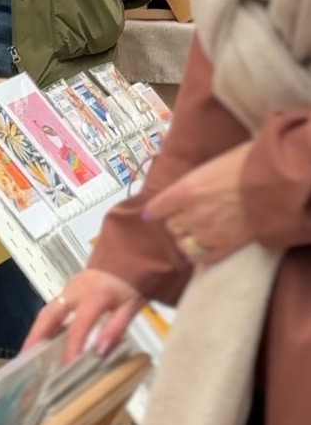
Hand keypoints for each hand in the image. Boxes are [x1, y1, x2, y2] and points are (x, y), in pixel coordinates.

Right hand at [24, 269, 143, 362]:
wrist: (123, 256)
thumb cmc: (129, 284)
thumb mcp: (131, 307)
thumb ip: (116, 328)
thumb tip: (100, 352)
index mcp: (94, 297)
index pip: (78, 326)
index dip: (71, 348)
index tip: (66, 369)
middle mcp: (74, 292)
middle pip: (49, 315)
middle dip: (36, 337)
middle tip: (25, 358)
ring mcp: (67, 289)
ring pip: (46, 311)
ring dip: (35, 332)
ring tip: (27, 353)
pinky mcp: (65, 290)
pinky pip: (51, 309)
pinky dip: (43, 325)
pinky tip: (41, 341)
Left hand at [143, 142, 252, 266]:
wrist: (273, 184)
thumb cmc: (244, 166)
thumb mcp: (209, 166)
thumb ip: (193, 182)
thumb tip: (185, 189)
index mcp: (184, 191)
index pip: (156, 208)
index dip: (154, 211)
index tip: (150, 214)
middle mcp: (192, 214)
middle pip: (170, 227)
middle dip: (175, 223)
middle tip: (182, 219)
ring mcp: (209, 233)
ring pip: (184, 245)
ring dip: (186, 240)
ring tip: (192, 236)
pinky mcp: (227, 247)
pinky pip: (204, 258)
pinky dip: (200, 256)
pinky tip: (202, 250)